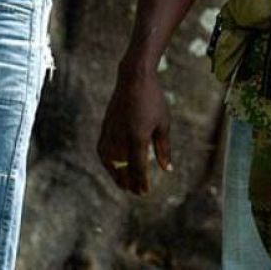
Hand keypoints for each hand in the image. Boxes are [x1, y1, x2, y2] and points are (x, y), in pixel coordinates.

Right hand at [97, 62, 171, 194]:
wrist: (134, 79)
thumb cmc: (153, 100)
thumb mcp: (163, 124)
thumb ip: (164, 148)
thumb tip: (167, 169)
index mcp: (138, 137)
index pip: (138, 167)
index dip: (141, 182)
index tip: (145, 192)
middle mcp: (121, 137)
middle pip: (122, 168)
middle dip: (129, 182)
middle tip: (136, 192)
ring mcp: (111, 132)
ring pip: (110, 161)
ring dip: (116, 175)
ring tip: (124, 184)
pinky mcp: (105, 126)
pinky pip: (103, 150)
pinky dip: (107, 162)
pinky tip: (112, 167)